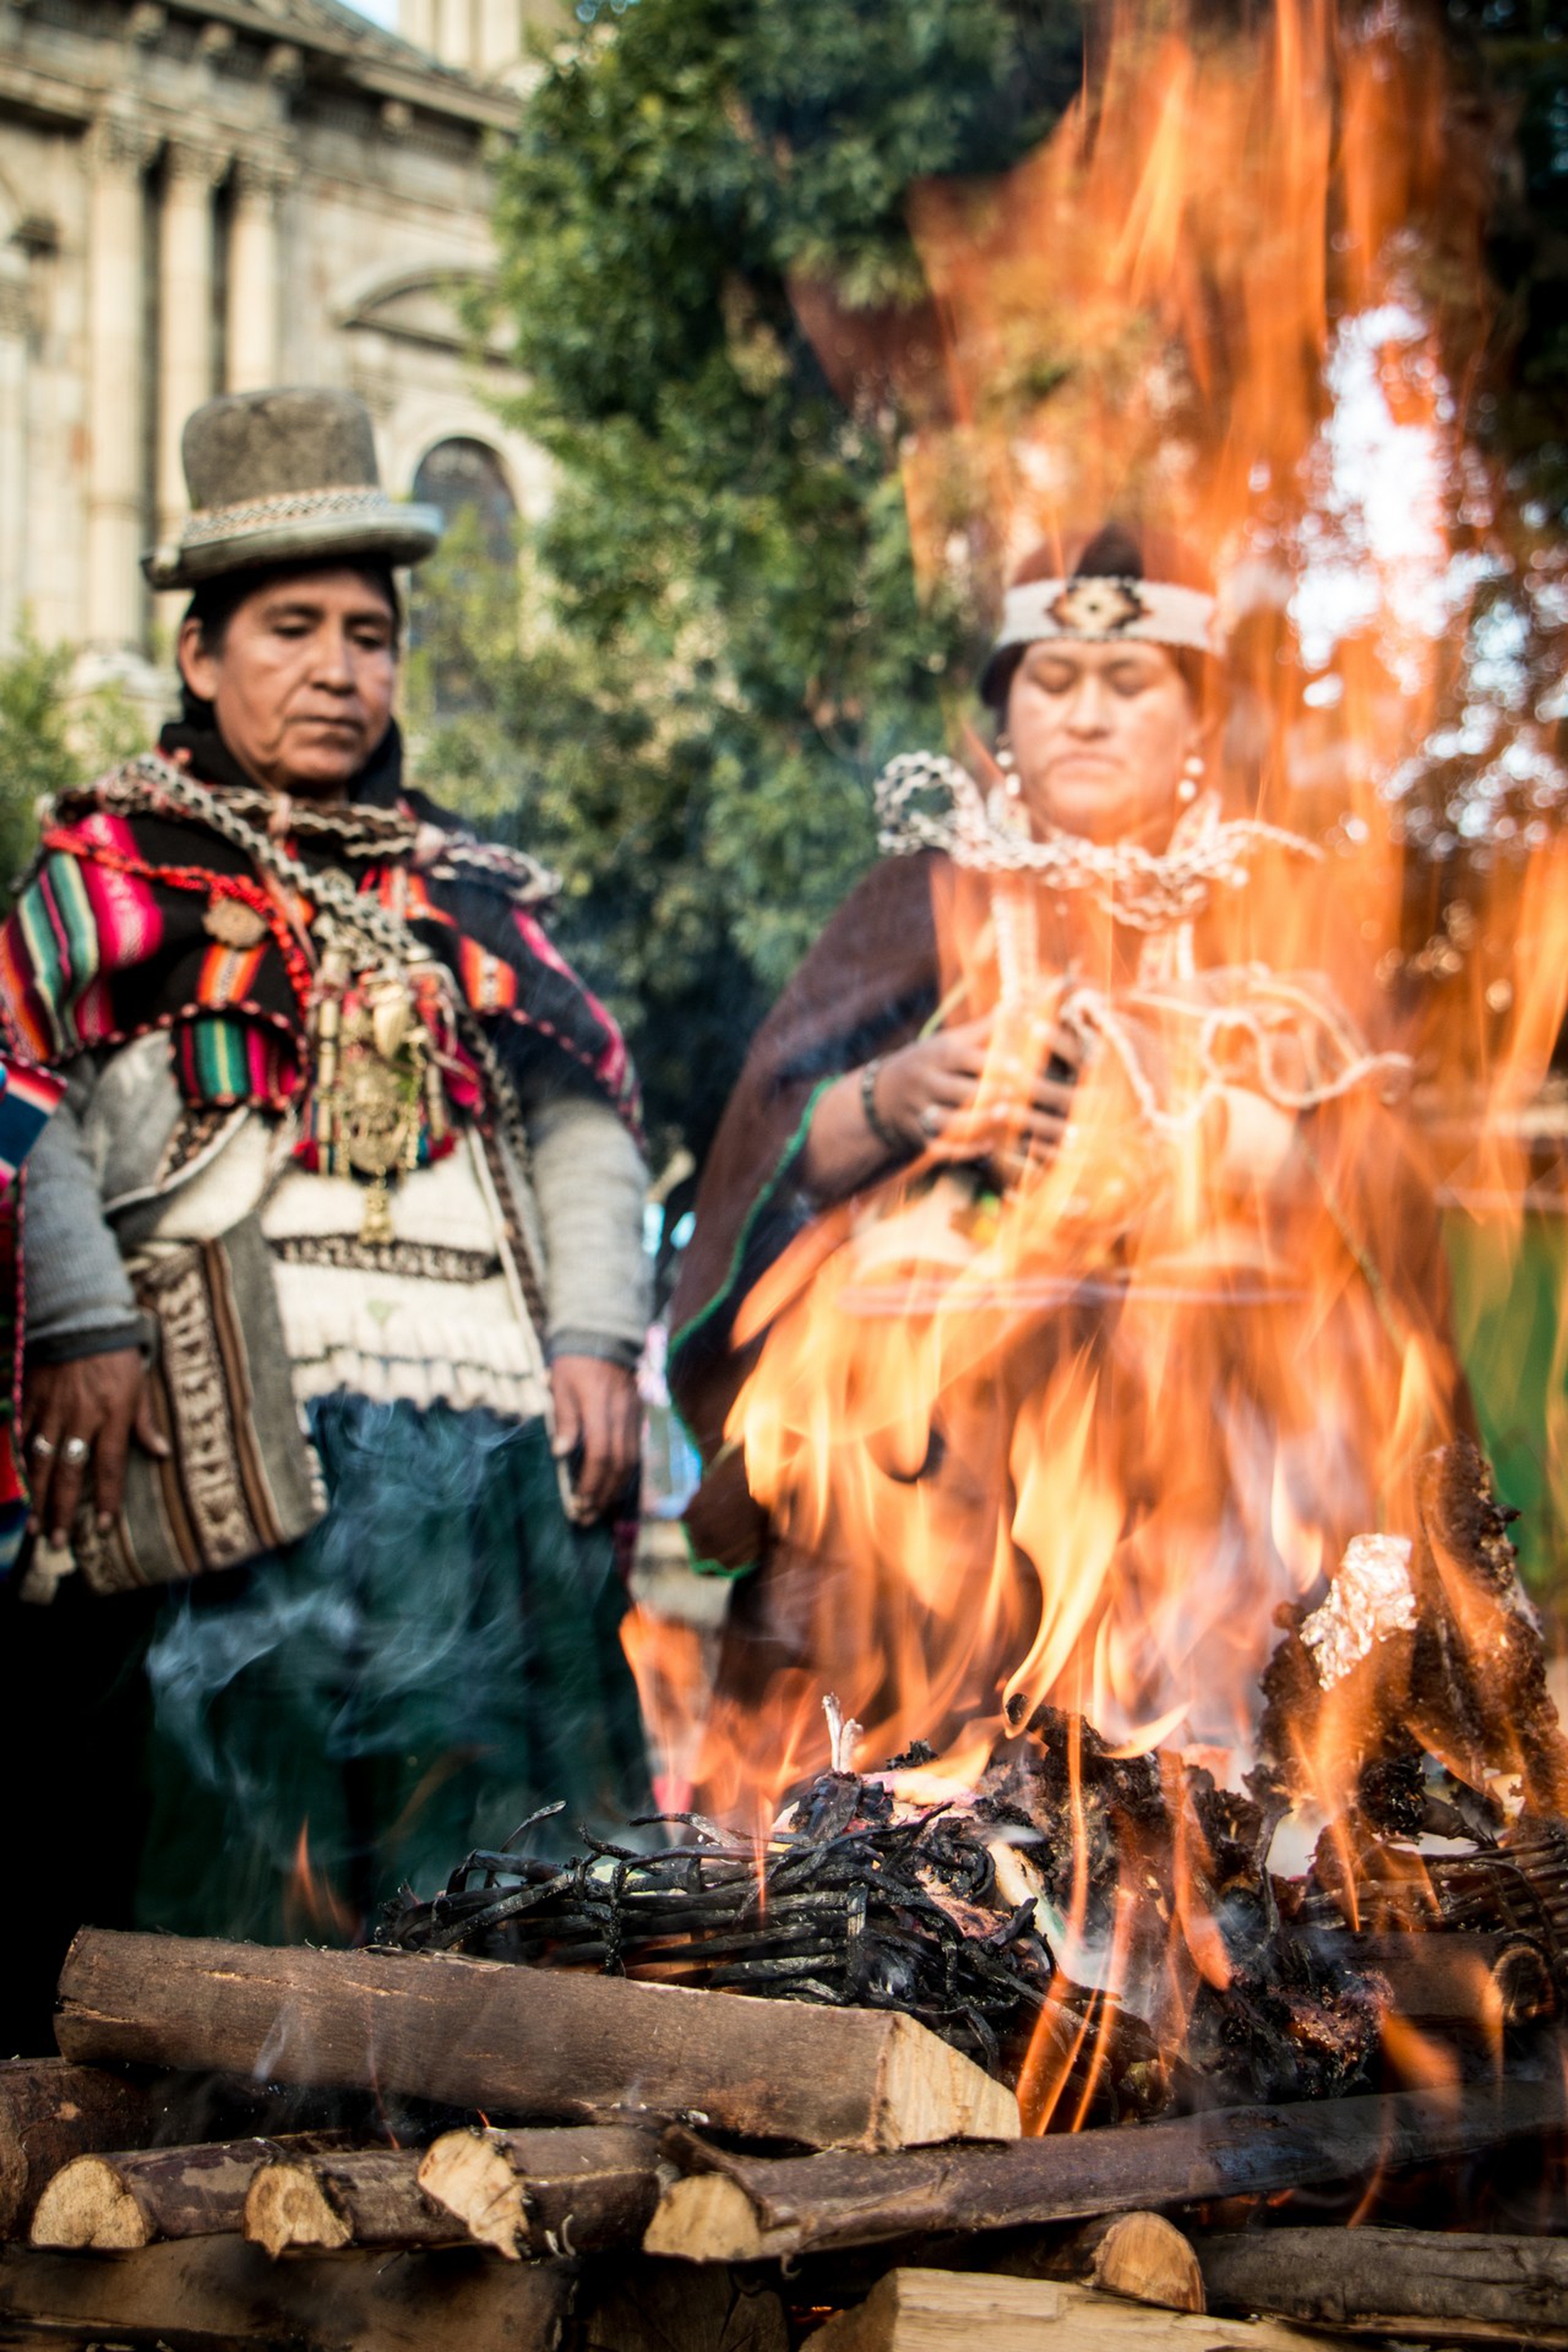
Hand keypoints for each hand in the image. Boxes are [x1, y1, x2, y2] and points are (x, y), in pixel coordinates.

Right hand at [23, 1349, 168, 1548]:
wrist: (82, 1318)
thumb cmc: (118, 1353)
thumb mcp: (140, 1384)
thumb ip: (145, 1422)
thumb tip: (162, 1453)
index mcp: (113, 1413)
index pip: (109, 1466)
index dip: (104, 1498)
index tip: (101, 1526)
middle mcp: (80, 1416)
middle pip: (69, 1473)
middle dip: (63, 1511)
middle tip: (58, 1542)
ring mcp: (51, 1409)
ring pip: (39, 1462)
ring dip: (36, 1497)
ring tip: (35, 1527)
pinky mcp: (31, 1399)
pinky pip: (21, 1437)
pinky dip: (18, 1464)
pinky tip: (17, 1488)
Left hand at [550, 1354, 639, 1526]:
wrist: (606, 1335)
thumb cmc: (575, 1362)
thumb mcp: (560, 1384)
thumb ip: (564, 1418)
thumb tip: (560, 1453)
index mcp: (599, 1406)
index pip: (600, 1453)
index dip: (590, 1482)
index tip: (577, 1503)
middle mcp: (622, 1414)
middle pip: (618, 1464)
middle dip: (602, 1494)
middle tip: (585, 1517)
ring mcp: (634, 1416)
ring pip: (631, 1461)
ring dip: (615, 1490)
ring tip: (597, 1510)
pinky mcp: (638, 1417)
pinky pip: (636, 1452)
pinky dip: (625, 1475)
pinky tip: (613, 1489)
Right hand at [872, 1011, 1084, 1161]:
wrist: (882, 1095)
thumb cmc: (931, 1062)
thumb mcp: (949, 1041)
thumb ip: (984, 1029)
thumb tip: (1019, 1003)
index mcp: (935, 1056)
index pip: (963, 1058)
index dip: (992, 1063)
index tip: (1021, 1067)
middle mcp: (924, 1083)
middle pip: (957, 1091)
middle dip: (989, 1093)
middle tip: (1019, 1095)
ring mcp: (919, 1111)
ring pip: (948, 1121)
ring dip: (978, 1120)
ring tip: (1006, 1116)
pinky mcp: (918, 1137)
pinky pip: (941, 1148)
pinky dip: (965, 1149)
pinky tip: (990, 1146)